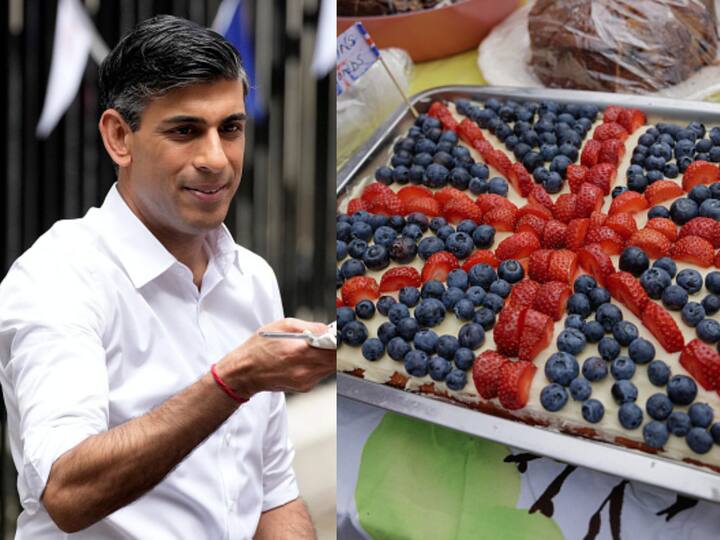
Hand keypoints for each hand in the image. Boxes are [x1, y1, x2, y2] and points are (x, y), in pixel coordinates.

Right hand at [216, 318, 334, 396]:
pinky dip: (319, 365)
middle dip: (335, 347)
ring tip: (316, 348)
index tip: (339, 333)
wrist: (244, 372)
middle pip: (335, 358)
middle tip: (331, 339)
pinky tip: (307, 359)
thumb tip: (328, 329)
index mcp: (299, 351)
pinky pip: (321, 373)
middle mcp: (304, 369)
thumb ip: (311, 326)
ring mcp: (306, 381)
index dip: (339, 339)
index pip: (333, 347)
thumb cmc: (258, 348)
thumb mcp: (282, 325)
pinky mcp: (305, 387)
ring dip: (328, 356)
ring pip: (330, 367)